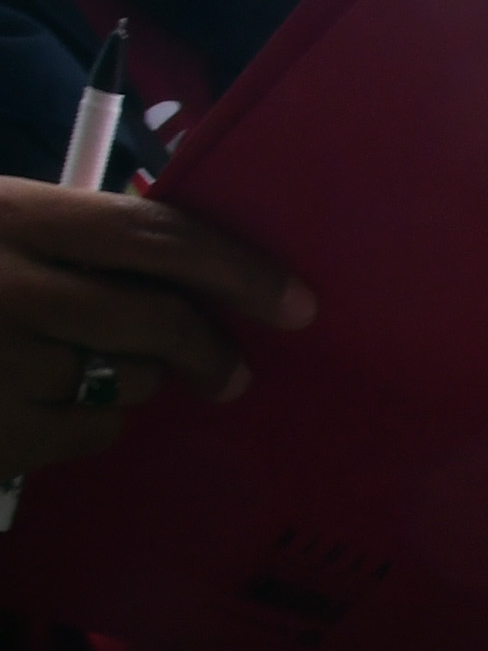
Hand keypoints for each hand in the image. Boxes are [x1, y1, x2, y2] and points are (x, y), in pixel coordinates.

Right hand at [0, 183, 310, 479]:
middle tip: (232, 371)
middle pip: (159, 324)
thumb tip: (178, 256)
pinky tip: (41, 401)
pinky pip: (88, 432)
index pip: (155, 236)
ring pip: (128, 384)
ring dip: (133, 380)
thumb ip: (69, 232)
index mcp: (10, 217)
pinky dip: (86, 421)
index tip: (296, 301)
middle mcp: (8, 290)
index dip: (239, 269)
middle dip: (210, 351)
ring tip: (86, 367)